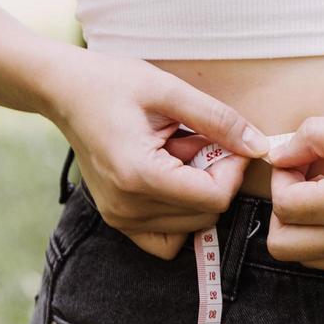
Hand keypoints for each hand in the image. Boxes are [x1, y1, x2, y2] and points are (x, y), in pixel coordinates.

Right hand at [44, 50, 269, 259]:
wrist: (64, 92)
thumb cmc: (111, 83)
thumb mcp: (169, 90)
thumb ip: (219, 121)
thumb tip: (259, 147)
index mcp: (139, 175)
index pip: (214, 198)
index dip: (233, 171)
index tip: (227, 141)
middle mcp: (127, 208)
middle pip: (206, 215)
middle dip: (214, 179)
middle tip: (195, 142)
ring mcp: (121, 220)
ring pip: (192, 227)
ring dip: (196, 194)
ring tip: (175, 155)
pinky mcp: (119, 222)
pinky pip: (167, 240)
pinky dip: (180, 215)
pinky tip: (170, 181)